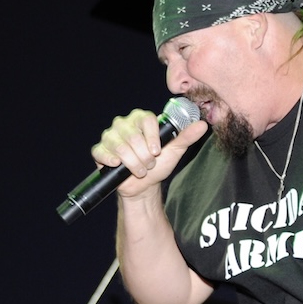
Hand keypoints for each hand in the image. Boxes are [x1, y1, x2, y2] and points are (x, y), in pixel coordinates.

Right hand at [90, 109, 207, 197]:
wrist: (145, 184)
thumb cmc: (160, 163)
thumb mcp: (175, 150)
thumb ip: (187, 136)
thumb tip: (202, 125)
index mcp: (141, 119)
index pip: (146, 120)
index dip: (152, 137)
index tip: (158, 151)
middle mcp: (124, 124)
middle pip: (132, 135)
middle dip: (144, 155)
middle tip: (149, 164)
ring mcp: (110, 136)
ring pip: (119, 146)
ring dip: (132, 162)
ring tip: (139, 169)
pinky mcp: (99, 150)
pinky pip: (101, 152)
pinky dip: (112, 161)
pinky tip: (118, 165)